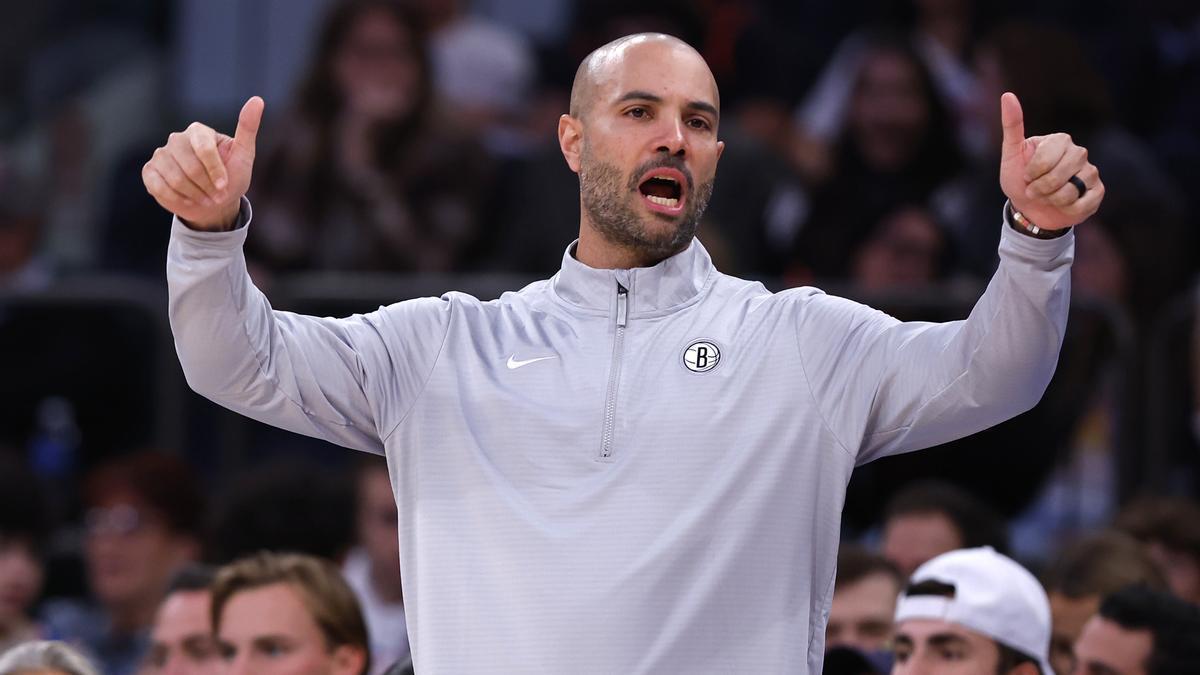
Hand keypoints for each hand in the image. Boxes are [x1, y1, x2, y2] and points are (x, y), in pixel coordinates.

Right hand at [142, 96, 264, 230]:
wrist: (214, 201)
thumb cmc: (231, 176)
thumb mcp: (244, 154)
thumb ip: (248, 128)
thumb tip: (257, 100)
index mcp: (199, 131)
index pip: (204, 149)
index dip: (215, 171)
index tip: (225, 186)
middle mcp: (177, 139)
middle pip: (190, 167)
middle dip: (207, 187)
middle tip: (217, 197)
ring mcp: (161, 154)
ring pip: (175, 179)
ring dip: (195, 195)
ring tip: (206, 199)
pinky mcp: (150, 170)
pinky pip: (159, 186)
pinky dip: (177, 199)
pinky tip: (188, 201)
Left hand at [998, 92, 1102, 230]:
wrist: (1030, 209)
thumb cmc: (1019, 180)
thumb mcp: (1011, 154)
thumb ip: (1012, 125)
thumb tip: (1008, 95)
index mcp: (1060, 140)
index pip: (1045, 159)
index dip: (1031, 174)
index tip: (1026, 175)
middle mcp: (1079, 152)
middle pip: (1059, 175)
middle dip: (1040, 188)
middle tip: (1034, 190)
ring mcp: (1091, 172)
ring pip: (1070, 191)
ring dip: (1051, 200)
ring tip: (1048, 197)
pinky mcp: (1098, 191)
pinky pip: (1082, 204)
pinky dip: (1067, 209)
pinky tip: (1063, 206)